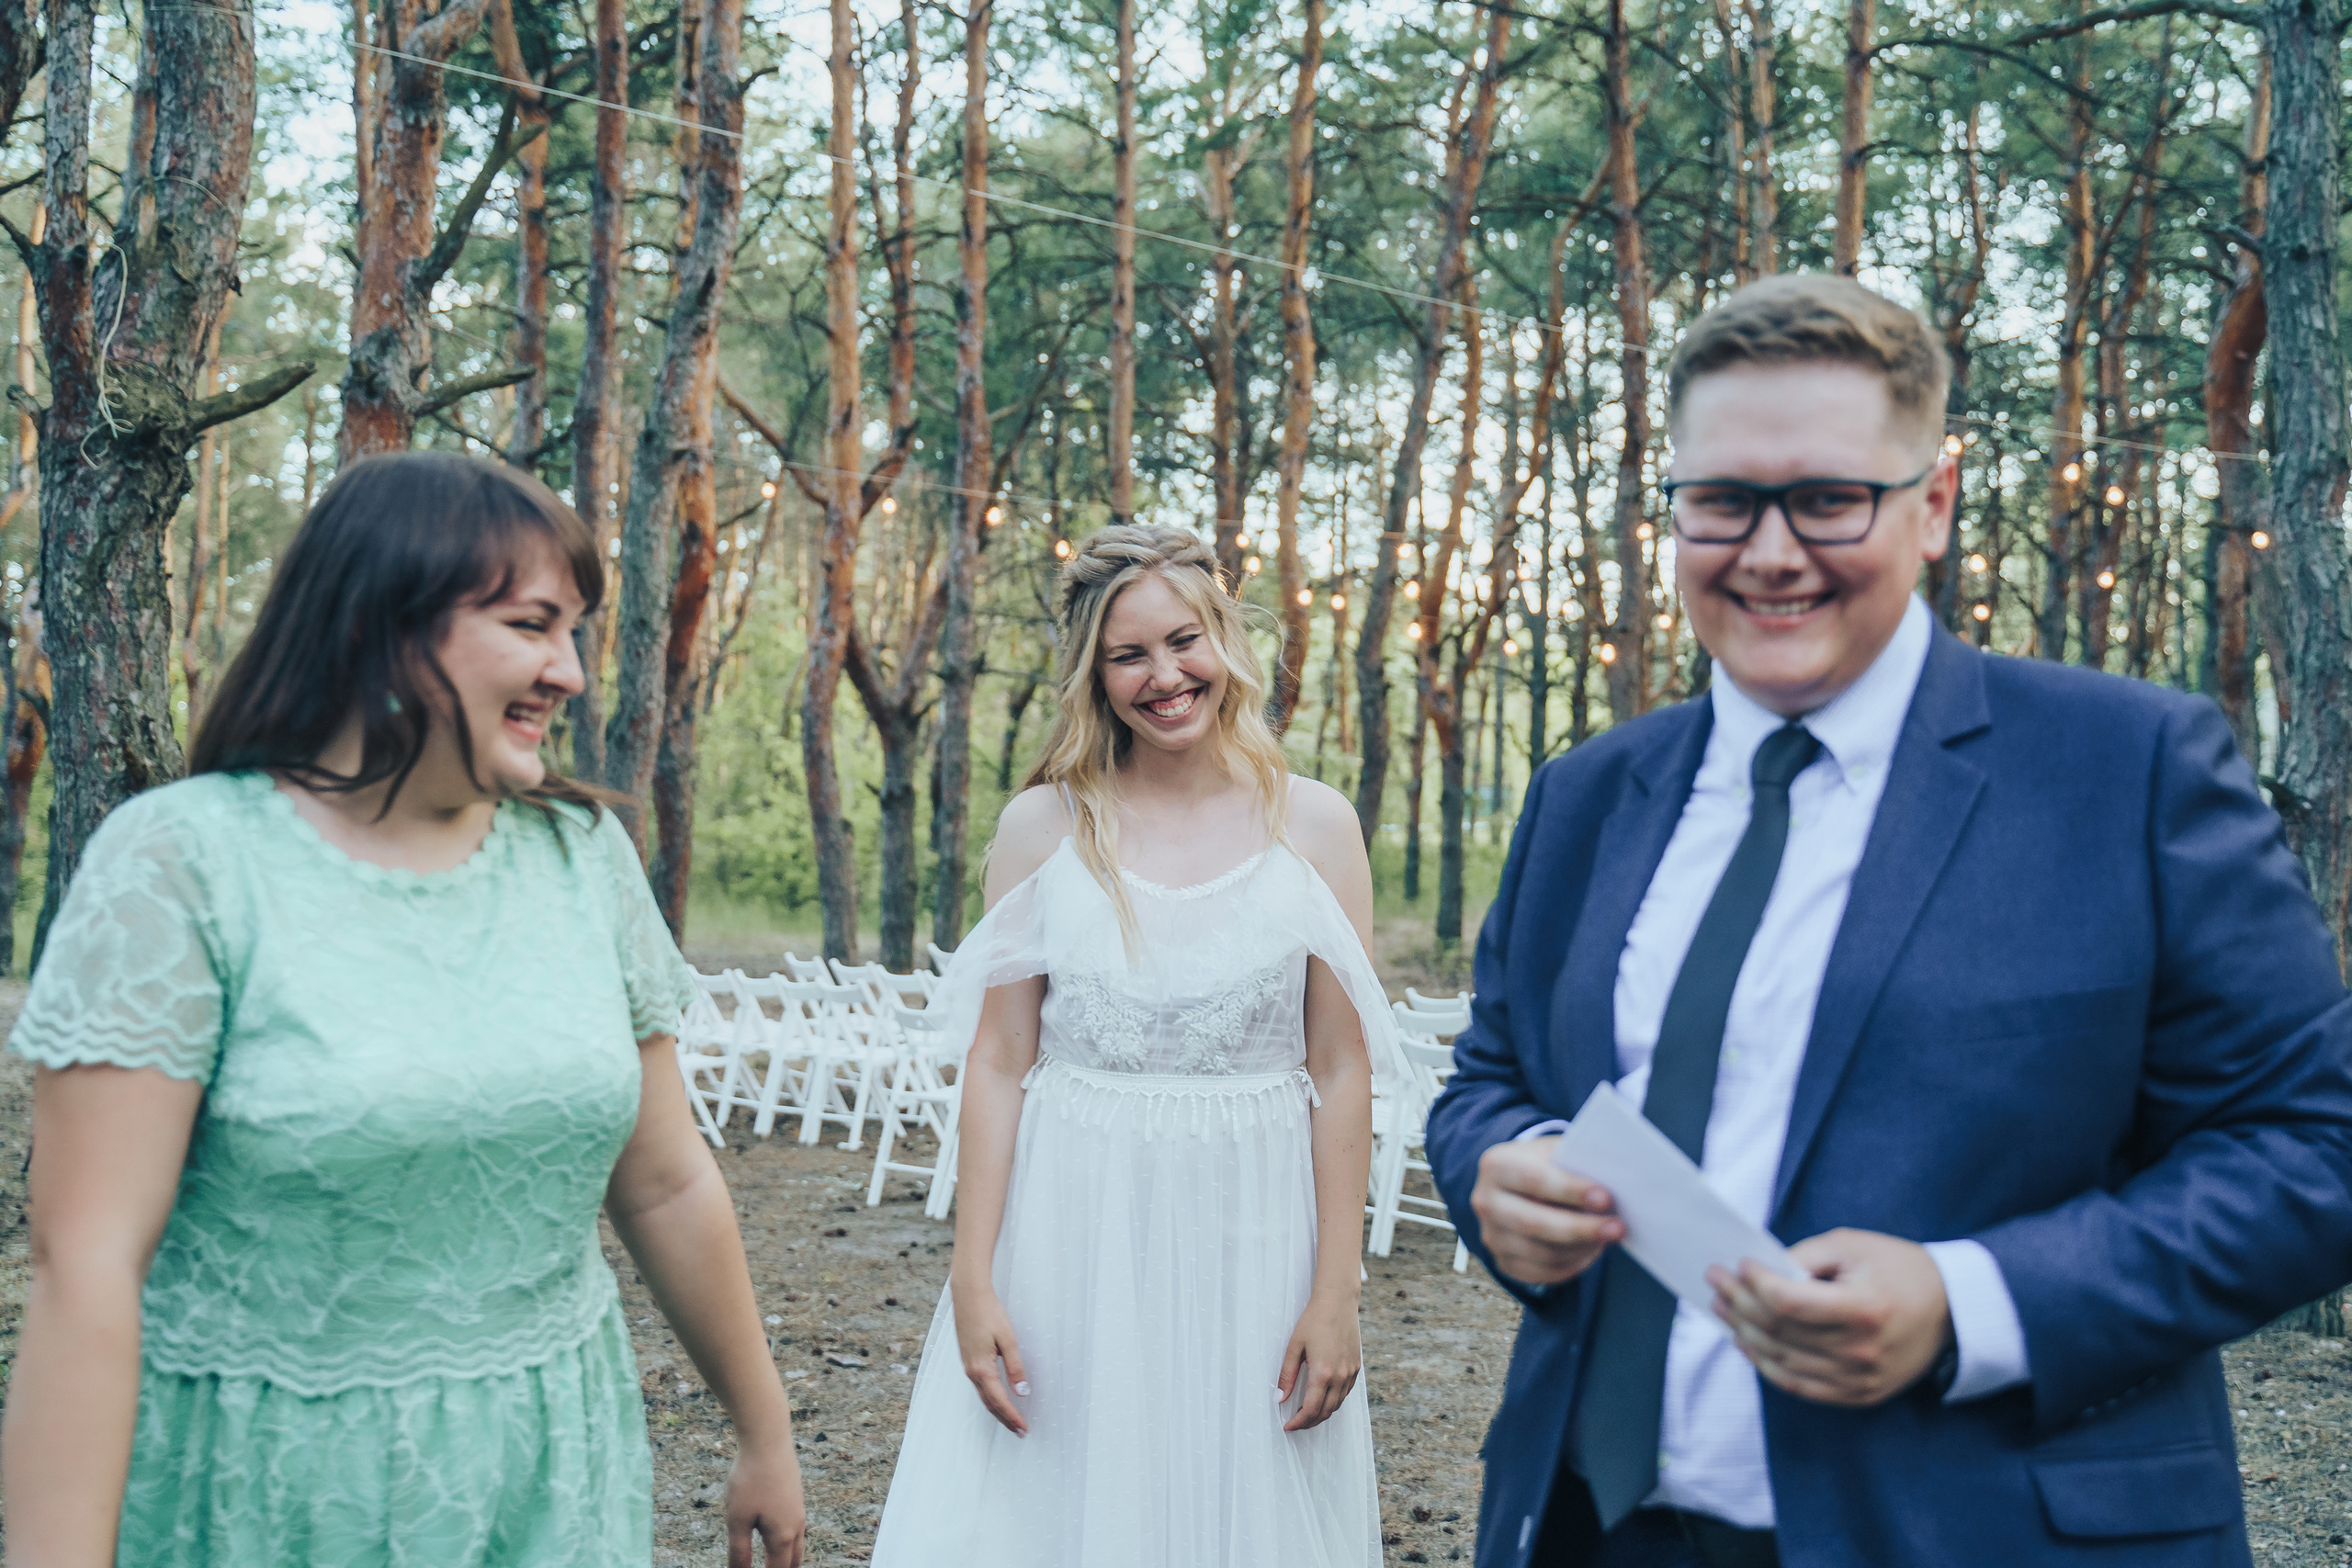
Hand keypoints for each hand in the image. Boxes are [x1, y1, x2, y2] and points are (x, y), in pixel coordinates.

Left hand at [724, 1437, 805, 1566]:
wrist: (768, 1440)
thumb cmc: (750, 1479)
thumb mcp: (737, 1519)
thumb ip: (739, 1552)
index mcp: (782, 1536)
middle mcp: (796, 1526)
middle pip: (794, 1562)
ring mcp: (798, 1510)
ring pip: (797, 1545)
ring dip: (788, 1558)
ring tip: (777, 1563)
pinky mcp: (795, 1496)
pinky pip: (797, 1528)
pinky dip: (789, 1541)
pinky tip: (778, 1535)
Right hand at [951, 1276, 1030, 1435]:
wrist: (968, 1295)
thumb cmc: (989, 1313)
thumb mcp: (1008, 1339)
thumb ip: (1015, 1366)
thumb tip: (1022, 1391)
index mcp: (981, 1368)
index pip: (1000, 1400)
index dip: (1012, 1416)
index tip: (1024, 1428)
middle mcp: (971, 1371)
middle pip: (989, 1403)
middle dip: (1005, 1419)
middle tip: (1020, 1432)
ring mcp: (967, 1366)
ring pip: (983, 1396)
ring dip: (997, 1410)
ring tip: (1011, 1420)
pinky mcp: (967, 1359)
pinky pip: (979, 1386)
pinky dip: (990, 1398)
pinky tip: (998, 1398)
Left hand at [1277, 1288, 1361, 1432]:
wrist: (1338, 1301)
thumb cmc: (1314, 1320)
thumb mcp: (1294, 1346)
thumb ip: (1287, 1375)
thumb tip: (1279, 1398)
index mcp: (1323, 1373)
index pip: (1310, 1410)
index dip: (1298, 1422)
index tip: (1288, 1426)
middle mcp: (1340, 1376)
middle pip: (1325, 1412)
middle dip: (1309, 1422)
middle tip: (1295, 1423)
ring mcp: (1350, 1373)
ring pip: (1337, 1405)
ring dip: (1322, 1413)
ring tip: (1306, 1413)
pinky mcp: (1356, 1367)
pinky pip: (1345, 1393)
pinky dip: (1333, 1401)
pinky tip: (1322, 1398)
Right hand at [1468, 1135, 1625, 1286]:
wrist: (1517, 1185)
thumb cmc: (1545, 1165)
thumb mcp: (1556, 1151)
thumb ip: (1577, 1163)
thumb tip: (1616, 1181)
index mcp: (1496, 1165)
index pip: (1534, 1179)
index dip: (1570, 1190)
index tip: (1605, 1198)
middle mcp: (1486, 1201)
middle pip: (1534, 1223)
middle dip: (1581, 1228)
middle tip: (1617, 1228)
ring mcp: (1491, 1235)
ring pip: (1541, 1253)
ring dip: (1581, 1248)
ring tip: (1607, 1236)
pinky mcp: (1503, 1262)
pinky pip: (1543, 1273)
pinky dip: (1573, 1265)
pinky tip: (1591, 1250)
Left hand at [1708, 1227, 1953, 1406]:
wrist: (1950, 1312)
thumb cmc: (1899, 1269)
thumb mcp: (1853, 1246)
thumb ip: (1804, 1256)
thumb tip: (1758, 1269)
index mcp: (1863, 1309)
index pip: (1789, 1302)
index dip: (1754, 1284)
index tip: (1736, 1264)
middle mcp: (1861, 1351)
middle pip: (1779, 1331)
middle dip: (1739, 1303)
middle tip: (1715, 1282)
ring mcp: (1859, 1379)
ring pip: (1782, 1361)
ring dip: (1744, 1333)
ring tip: (1721, 1309)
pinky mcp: (1858, 1395)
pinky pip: (1799, 1385)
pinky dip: (1766, 1364)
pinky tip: (1747, 1342)